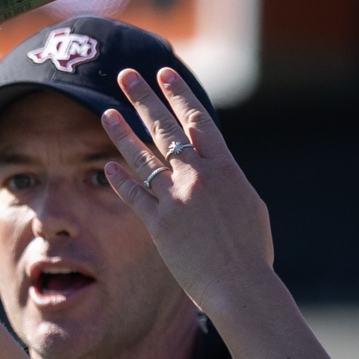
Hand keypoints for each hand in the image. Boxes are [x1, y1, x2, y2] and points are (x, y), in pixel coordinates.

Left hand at [100, 67, 275, 314]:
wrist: (240, 284)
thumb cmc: (252, 251)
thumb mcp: (249, 205)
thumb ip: (227, 182)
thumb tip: (216, 169)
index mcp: (225, 168)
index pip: (197, 120)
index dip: (178, 95)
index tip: (164, 74)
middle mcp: (198, 176)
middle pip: (165, 128)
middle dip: (144, 98)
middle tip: (126, 75)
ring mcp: (176, 198)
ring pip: (143, 157)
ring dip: (122, 132)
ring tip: (106, 112)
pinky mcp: (159, 223)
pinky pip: (134, 194)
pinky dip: (120, 179)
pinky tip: (107, 165)